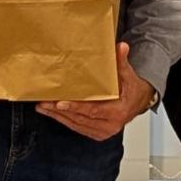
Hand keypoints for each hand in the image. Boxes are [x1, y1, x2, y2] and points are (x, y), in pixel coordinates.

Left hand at [38, 42, 153, 141]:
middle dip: (60, 111)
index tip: (60, 103)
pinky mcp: (97, 134)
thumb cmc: (131, 89)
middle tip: (44, 103)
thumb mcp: (127, 74)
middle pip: (80, 118)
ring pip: (76, 124)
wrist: (137, 102)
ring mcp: (103, 132)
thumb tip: (122, 47)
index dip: (76, 107)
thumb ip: (121, 61)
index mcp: (118, 112)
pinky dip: (64, 120)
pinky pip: (77, 127)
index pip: (93, 110)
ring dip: (58, 116)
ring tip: (43, 107)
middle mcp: (110, 125)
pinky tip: (53, 113)